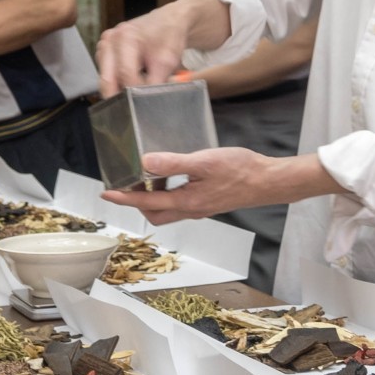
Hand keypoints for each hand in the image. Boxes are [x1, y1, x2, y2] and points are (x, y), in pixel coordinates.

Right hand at [96, 8, 190, 96]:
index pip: (125, 74)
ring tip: (140, 83)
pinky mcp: (103, 53)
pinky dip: (119, 81)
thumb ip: (155, 83)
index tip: (148, 97)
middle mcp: (109, 40)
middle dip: (123, 94)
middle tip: (138, 101)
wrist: (167, 22)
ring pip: (106, 80)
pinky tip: (133, 77)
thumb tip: (146, 102)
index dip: (137, 90)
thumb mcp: (167, 61)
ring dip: (121, 88)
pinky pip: (107, 76)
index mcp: (125, 37)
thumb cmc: (168, 36)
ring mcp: (104, 46)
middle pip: (109, 80)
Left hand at [102, 149, 339, 224]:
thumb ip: (173, 162)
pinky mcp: (208, 203)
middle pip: (154, 213)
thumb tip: (145, 163)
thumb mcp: (204, 161)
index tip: (106, 193)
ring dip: (153, 198)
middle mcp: (191, 210)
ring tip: (146, 177)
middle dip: (136, 202)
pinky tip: (174, 175)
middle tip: (125, 185)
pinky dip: (169, 193)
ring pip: (168, 210)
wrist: (268, 181)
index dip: (123, 197)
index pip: (146, 202)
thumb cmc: (241, 170)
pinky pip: (181, 203)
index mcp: (186, 202)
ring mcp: (200, 208)